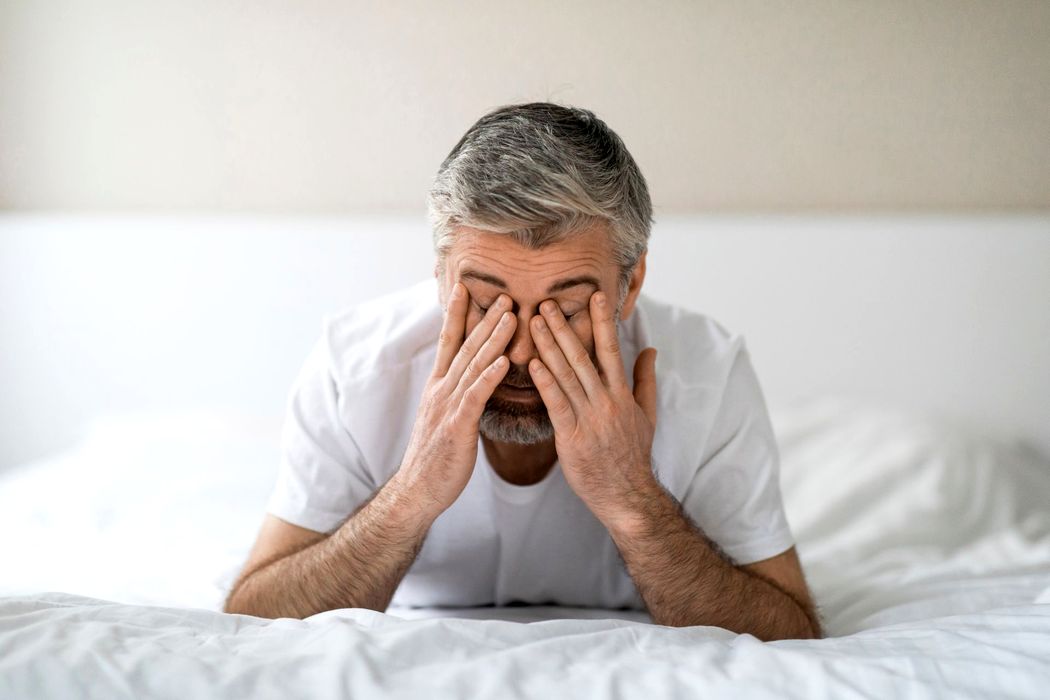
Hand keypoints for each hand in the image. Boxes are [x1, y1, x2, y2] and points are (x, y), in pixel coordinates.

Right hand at [395, 283, 514, 515]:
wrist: (417, 490)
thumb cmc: (436, 457)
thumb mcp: (444, 418)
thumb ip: (456, 395)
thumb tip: (470, 380)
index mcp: (438, 387)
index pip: (447, 342)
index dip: (456, 315)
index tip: (465, 288)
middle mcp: (441, 390)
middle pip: (465, 347)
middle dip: (484, 318)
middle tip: (504, 294)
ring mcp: (447, 407)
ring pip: (473, 365)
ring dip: (492, 339)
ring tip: (510, 316)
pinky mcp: (457, 426)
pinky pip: (475, 396)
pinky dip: (489, 376)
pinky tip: (503, 361)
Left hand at [527, 291, 658, 523]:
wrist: (627, 494)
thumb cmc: (633, 455)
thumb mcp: (647, 414)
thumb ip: (645, 379)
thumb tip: (650, 349)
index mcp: (622, 393)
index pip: (612, 349)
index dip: (602, 321)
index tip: (594, 296)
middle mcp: (606, 401)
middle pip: (583, 356)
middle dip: (565, 327)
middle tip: (547, 302)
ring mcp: (590, 418)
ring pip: (567, 375)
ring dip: (549, 346)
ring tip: (534, 322)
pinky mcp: (573, 437)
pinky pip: (558, 404)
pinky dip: (546, 382)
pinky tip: (533, 363)